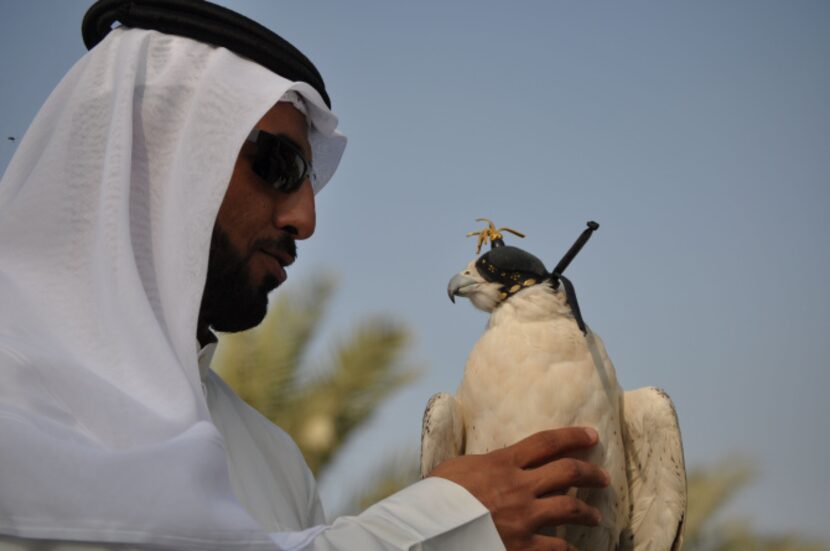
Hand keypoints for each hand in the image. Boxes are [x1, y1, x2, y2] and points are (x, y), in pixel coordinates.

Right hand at [428, 427, 608, 550]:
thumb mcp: (456, 467)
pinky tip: (574, 549)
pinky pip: (557, 547)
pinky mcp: (524, 547)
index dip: (573, 436)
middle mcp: (520, 486)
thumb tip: (490, 462)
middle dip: (591, 473)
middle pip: (568, 472)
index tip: (592, 435)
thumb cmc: (436, 497)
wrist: (431, 530)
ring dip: (588, 512)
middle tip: (603, 477)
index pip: (547, 442)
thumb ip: (481, 463)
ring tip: (595, 516)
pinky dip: (568, 549)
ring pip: (570, 508)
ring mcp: (525, 517)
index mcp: (503, 462)